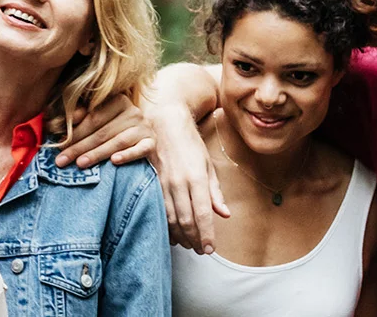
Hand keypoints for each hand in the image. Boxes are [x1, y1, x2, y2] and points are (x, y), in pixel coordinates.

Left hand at [55, 94, 153, 167]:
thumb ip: (81, 116)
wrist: (142, 138)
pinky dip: (128, 155)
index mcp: (118, 100)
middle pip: (102, 131)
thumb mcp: (98, 119)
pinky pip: (140, 149)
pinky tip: (114, 161)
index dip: (75, 132)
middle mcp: (133, 111)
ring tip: (80, 163)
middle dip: (80, 146)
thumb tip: (61, 118)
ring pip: (118, 141)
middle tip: (62, 160)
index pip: (94, 118)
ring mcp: (144, 127)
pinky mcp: (152, 142)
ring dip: (97, 153)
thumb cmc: (113, 128)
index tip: (59, 145)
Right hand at [152, 107, 229, 253]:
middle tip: (200, 251)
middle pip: (186, 220)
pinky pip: (159, 210)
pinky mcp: (153, 184)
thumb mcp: (208, 166)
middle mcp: (179, 183)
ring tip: (188, 245)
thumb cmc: (190, 145)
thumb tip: (224, 214)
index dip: (206, 234)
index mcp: (196, 178)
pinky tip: (171, 233)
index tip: (210, 248)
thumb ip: (215, 192)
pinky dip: (165, 225)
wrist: (164, 126)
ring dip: (179, 235)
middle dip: (194, 239)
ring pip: (170, 218)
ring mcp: (163, 184)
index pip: (203, 213)